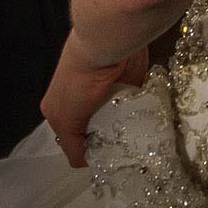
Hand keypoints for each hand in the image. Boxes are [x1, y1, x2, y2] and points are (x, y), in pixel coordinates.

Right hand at [43, 33, 148, 167]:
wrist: (105, 44)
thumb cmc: (78, 81)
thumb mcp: (64, 118)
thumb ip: (71, 145)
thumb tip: (84, 163)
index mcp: (60, 110)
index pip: (74, 143)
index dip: (87, 153)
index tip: (104, 164)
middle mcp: (84, 103)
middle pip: (97, 132)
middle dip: (108, 144)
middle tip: (123, 157)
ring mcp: (108, 94)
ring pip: (118, 123)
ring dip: (125, 133)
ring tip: (137, 146)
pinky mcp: (130, 85)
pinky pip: (137, 109)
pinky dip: (141, 119)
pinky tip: (147, 130)